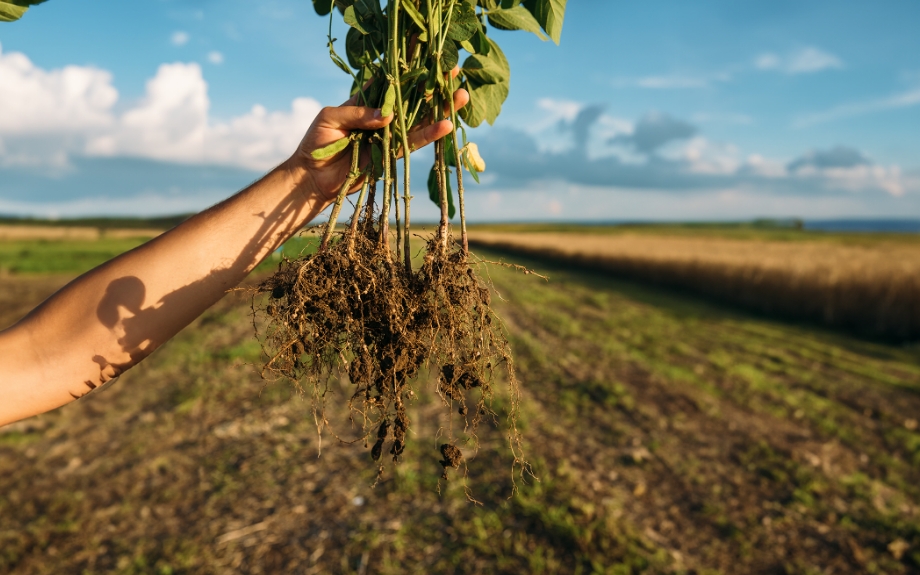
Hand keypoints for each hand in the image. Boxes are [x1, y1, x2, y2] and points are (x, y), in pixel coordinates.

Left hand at [291, 71, 469, 203]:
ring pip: (420, 119)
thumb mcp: (330, 119)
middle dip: (434, 85)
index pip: (391, 80)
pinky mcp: (392, 155)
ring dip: (441, 108)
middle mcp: (382, 115)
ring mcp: (389, 134)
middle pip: (412, 98)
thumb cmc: (316, 142)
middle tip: (455, 69)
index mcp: (366, 99)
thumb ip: (358, 114)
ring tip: (462, 96)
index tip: (429, 55)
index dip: (410, 68)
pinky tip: (447, 125)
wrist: (313, 177)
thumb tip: (388, 117)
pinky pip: (413, 143)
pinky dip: (430, 135)